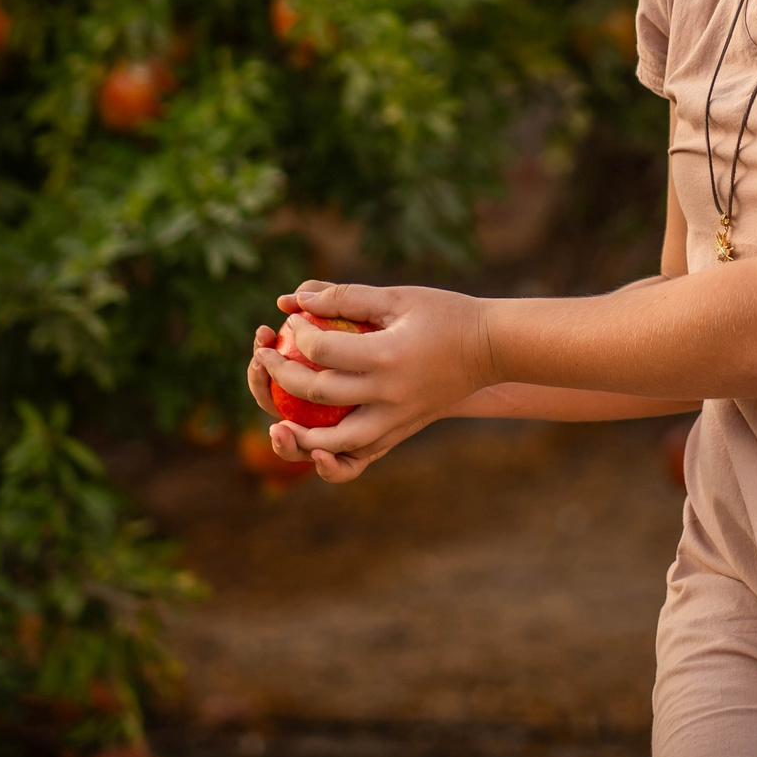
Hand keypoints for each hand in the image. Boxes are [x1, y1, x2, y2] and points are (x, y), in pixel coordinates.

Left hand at [246, 281, 494, 483]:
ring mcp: (396, 419)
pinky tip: (313, 447)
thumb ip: (345, 296)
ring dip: (299, 435)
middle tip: (265, 355)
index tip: (291, 321)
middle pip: (319, 395)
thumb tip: (295, 298)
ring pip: (336, 443)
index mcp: (387, 356)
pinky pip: (362, 457)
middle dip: (281, 375)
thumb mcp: (396, 297)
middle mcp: (389, 394)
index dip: (298, 334)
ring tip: (277, 421)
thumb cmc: (444, 314)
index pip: (323, 351)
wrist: (491, 349)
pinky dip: (334, 460)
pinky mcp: (402, 432)